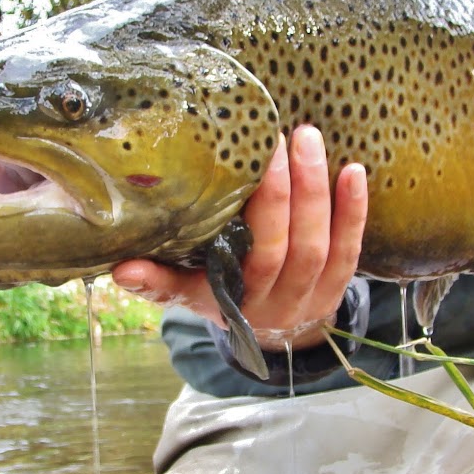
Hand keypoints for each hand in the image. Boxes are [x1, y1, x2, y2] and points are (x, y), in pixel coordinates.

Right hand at [112, 125, 367, 350]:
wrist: (275, 335)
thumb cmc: (225, 300)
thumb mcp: (190, 296)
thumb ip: (158, 282)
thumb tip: (119, 266)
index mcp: (239, 302)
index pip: (247, 262)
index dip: (255, 216)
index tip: (243, 167)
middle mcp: (279, 301)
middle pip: (287, 249)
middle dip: (284, 193)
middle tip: (279, 138)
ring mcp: (314, 294)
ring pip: (320, 245)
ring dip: (317, 191)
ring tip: (308, 139)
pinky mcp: (340, 283)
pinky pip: (352, 248)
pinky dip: (354, 211)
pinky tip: (354, 170)